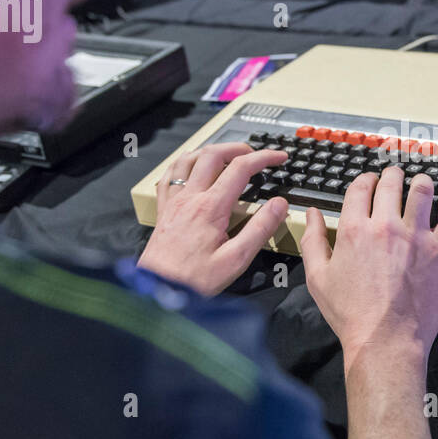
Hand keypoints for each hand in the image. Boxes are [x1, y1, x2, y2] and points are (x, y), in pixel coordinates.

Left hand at [138, 143, 289, 295]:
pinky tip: (190, 167)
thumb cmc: (194, 280)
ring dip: (211, 151)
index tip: (279, 158)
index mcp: (211, 208)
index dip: (264, 158)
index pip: (241, 168)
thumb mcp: (236, 259)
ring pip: (189, 159)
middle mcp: (190, 198)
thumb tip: (279, 205)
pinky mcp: (164, 210)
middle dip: (239, 148)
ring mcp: (174, 201)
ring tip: (226, 154)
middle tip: (256, 154)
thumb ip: (260, 229)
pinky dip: (183, 163)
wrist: (158, 290)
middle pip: (214, 155)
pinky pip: (169, 176)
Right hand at [300, 167, 437, 378]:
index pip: (360, 187)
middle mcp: (385, 226)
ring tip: (420, 183)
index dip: (365, 179)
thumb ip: (313, 240)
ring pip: (422, 190)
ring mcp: (415, 236)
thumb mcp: (318, 278)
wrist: (385, 340)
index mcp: (354, 230)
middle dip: (391, 174)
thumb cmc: (351, 314)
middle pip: (391, 182)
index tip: (369, 182)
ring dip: (420, 181)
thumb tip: (312, 214)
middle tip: (394, 176)